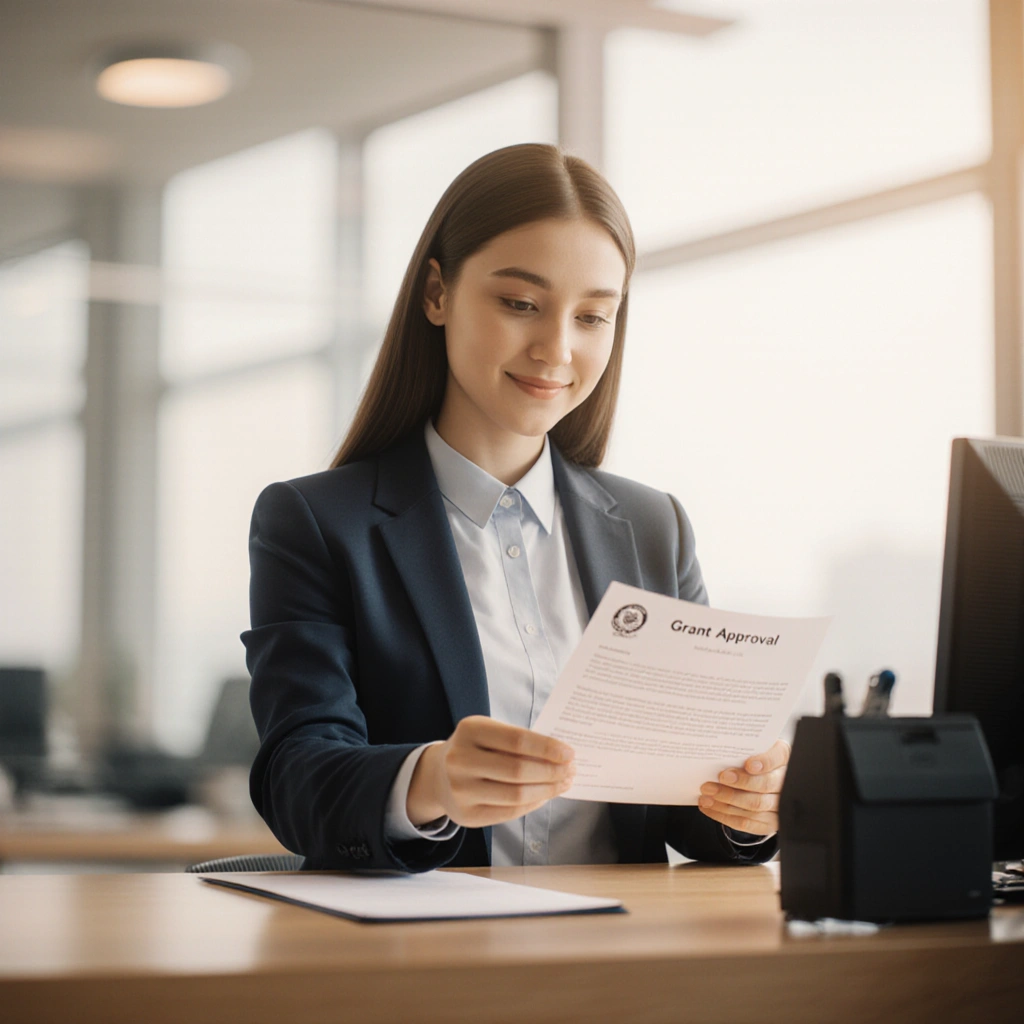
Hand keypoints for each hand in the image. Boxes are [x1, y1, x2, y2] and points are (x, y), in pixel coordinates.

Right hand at [407, 716, 575, 828]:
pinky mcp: (466, 815)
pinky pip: (509, 813)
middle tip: (571, 770)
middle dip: (552, 772)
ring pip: (516, 795)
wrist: (439, 775)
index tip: (570, 753)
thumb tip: (561, 756)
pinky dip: (533, 804)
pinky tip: (544, 796)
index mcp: (470, 730)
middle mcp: (461, 760)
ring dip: (547, 790)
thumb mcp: (489, 733)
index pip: (517, 740)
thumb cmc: (475, 749)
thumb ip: (519, 742)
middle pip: (518, 770)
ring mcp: (461, 790)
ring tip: (563, 783)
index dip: (547, 748)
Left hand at [696, 739, 790, 835]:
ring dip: (728, 800)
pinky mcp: (768, 823)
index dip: (765, 762)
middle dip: (741, 782)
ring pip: (755, 805)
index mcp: (782, 758)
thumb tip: (720, 752)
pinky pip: (746, 823)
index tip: (749, 764)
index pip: (777, 758)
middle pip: (766, 785)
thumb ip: (741, 750)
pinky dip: (724, 815)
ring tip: (707, 794)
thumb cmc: (751, 759)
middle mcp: (785, 783)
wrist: (759, 779)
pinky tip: (709, 807)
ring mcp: (779, 806)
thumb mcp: (750, 749)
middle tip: (720, 777)